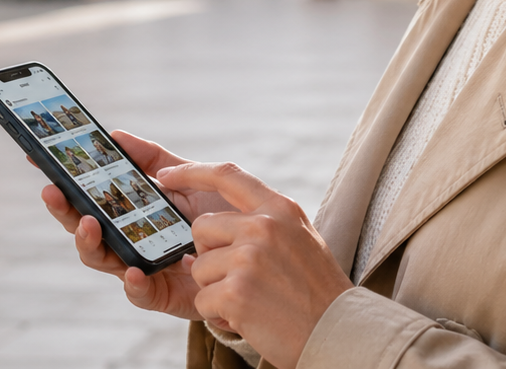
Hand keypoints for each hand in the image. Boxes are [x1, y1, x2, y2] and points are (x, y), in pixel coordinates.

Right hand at [38, 131, 239, 321]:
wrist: (261, 254)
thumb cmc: (222, 217)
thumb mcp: (191, 179)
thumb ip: (156, 159)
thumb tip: (115, 135)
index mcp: (132, 214)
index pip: (90, 198)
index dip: (65, 182)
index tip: (40, 161)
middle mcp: (131, 242)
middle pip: (86, 229)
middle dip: (66, 211)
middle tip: (53, 191)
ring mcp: (144, 269)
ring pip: (104, 261)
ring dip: (91, 243)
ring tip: (90, 224)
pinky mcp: (165, 296)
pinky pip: (141, 294)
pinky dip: (134, 284)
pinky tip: (133, 270)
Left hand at [158, 162, 354, 368]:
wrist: (339, 333)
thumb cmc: (317, 291)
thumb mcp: (300, 238)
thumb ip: (265, 222)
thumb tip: (216, 221)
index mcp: (279, 208)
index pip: (227, 175)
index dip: (190, 172)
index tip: (165, 175)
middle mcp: (263, 227)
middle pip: (201, 228)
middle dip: (209, 256)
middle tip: (241, 278)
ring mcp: (248, 258)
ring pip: (198, 268)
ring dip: (216, 290)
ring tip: (252, 301)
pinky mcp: (236, 292)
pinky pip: (202, 300)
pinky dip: (218, 314)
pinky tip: (248, 317)